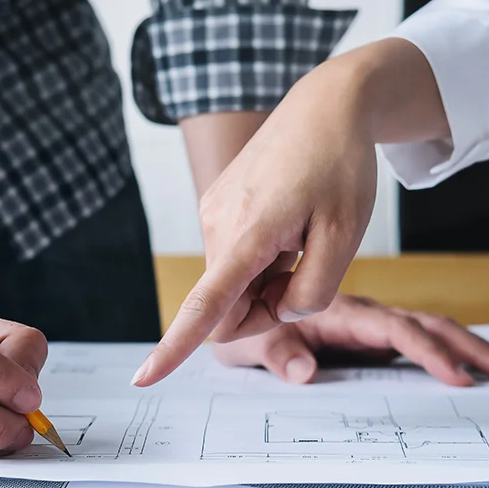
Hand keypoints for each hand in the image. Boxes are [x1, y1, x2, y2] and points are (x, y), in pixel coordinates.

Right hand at [133, 39, 448, 386]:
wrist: (325, 108)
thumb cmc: (340, 167)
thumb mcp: (345, 237)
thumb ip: (313, 291)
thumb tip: (277, 310)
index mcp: (247, 234)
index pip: (205, 306)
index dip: (174, 349)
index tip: (142, 379)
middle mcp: (216, 224)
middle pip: (227, 307)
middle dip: (263, 308)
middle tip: (306, 270)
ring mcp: (211, 214)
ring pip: (230, 284)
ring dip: (265, 281)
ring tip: (298, 239)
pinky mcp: (215, 207)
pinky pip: (231, 259)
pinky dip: (258, 261)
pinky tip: (285, 227)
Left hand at [211, 294, 488, 385]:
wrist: (231, 314)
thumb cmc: (240, 329)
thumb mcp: (247, 346)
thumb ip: (274, 354)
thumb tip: (307, 372)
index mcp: (338, 314)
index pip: (393, 330)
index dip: (427, 352)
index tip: (458, 376)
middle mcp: (361, 317)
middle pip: (428, 327)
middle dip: (474, 349)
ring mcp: (368, 330)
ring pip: (430, 333)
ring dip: (472, 350)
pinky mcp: (368, 342)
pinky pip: (416, 346)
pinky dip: (449, 355)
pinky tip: (475, 371)